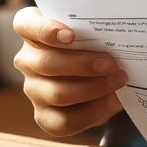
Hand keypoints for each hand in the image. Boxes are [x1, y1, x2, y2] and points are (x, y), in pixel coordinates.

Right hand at [13, 7, 127, 136]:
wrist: (101, 70)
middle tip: (110, 63)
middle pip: (46, 63)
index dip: (45, 30)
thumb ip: (94, 27)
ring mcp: (33, 89)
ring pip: (56, 94)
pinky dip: (94, 112)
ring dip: (92, 88)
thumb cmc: (93, 40)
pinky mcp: (44, 115)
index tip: (71, 35)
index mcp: (31, 29)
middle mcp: (27, 59)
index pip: (26, 25)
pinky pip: (64, 121)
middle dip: (81, 65)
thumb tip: (119, 35)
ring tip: (118, 80)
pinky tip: (114, 100)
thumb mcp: (91, 28)